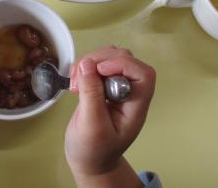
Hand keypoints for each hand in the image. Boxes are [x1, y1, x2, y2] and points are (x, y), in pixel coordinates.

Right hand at [65, 46, 155, 187]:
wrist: (88, 160)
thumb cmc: (93, 150)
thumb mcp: (91, 126)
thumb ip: (91, 95)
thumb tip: (87, 64)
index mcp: (136, 105)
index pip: (143, 74)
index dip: (123, 65)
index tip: (99, 71)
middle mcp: (129, 92)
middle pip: (125, 59)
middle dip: (100, 61)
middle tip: (80, 78)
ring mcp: (116, 87)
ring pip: (110, 57)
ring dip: (90, 62)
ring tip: (75, 82)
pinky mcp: (102, 84)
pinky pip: (97, 64)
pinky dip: (84, 67)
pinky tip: (74, 83)